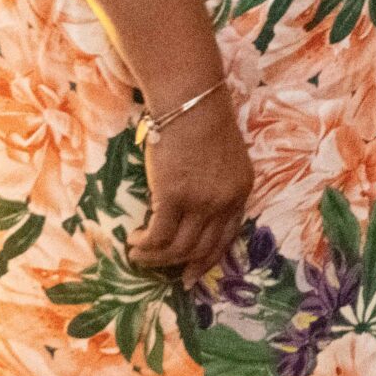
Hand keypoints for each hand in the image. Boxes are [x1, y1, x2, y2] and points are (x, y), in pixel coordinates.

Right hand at [129, 89, 252, 274]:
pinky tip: (133, 241)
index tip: (190, 274)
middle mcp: (224, 200)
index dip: (207, 258)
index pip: (227, 237)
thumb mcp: (224, 158)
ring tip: (139, 253)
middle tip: (158, 268)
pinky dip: (144, 246)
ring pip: (177, 248)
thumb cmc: (202, 123)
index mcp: (241, 190)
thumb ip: (217, 185)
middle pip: (202, 248)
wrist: (191, 102)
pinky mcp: (173, 196)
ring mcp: (200, 200)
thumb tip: (194, 211)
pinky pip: (157, 236)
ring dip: (155, 258)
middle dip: (178, 265)